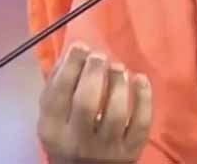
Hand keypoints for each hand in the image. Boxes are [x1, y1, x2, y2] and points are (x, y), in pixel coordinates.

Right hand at [38, 43, 153, 163]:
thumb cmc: (70, 136)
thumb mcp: (55, 117)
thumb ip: (58, 87)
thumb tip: (74, 50)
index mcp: (52, 130)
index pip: (57, 95)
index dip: (70, 66)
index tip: (81, 46)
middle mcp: (77, 141)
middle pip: (86, 103)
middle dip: (95, 73)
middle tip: (100, 56)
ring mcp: (106, 148)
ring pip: (115, 113)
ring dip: (118, 83)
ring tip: (118, 67)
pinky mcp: (131, 151)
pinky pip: (141, 122)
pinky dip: (144, 97)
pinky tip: (140, 78)